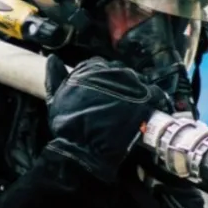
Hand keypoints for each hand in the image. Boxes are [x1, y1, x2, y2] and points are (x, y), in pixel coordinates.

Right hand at [45, 54, 165, 181]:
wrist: (83, 149)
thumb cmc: (68, 126)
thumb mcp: (56, 100)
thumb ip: (54, 78)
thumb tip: (52, 58)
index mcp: (90, 70)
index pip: (101, 65)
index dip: (104, 76)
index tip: (104, 89)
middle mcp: (111, 74)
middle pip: (121, 72)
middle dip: (121, 83)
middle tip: (119, 98)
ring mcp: (128, 87)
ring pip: (138, 81)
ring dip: (137, 89)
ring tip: (135, 103)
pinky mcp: (142, 102)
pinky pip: (154, 94)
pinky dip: (155, 98)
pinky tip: (152, 105)